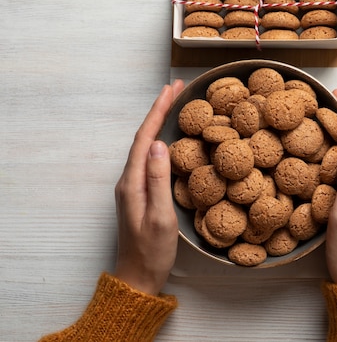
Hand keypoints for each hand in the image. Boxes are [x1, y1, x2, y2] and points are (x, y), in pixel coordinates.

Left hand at [114, 80, 184, 295]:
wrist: (137, 276)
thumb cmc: (152, 252)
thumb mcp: (161, 217)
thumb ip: (158, 180)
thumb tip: (160, 144)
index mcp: (132, 183)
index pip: (144, 139)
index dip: (157, 112)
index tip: (171, 90)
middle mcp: (129, 180)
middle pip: (144, 137)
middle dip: (159, 110)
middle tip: (177, 88)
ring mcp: (133, 186)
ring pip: (146, 146)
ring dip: (159, 122)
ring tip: (175, 104)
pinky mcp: (140, 192)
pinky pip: (149, 158)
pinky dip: (160, 140)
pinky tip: (170, 137)